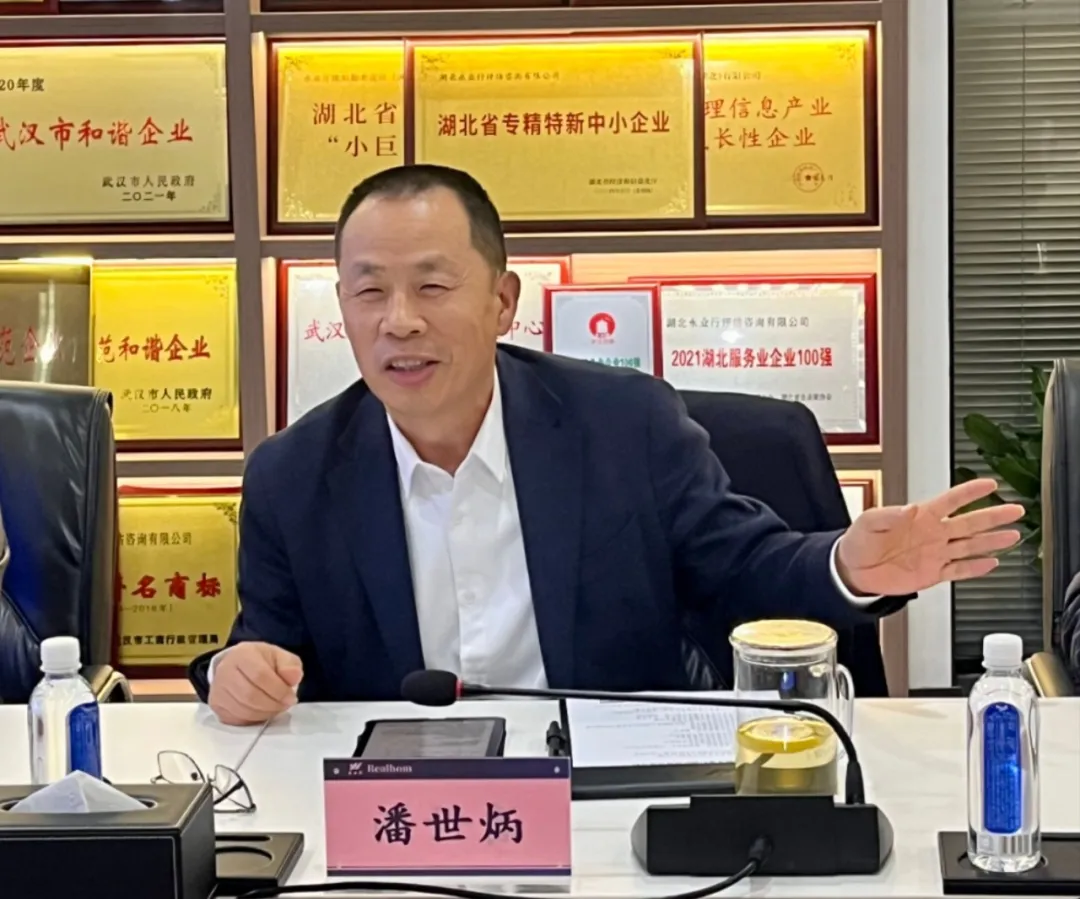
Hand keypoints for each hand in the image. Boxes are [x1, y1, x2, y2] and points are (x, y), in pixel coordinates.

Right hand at [208, 642, 302, 726]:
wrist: (238, 665)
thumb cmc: (261, 661)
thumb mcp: (280, 656)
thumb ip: (290, 666)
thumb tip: (294, 677)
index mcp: (243, 654)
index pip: (260, 675)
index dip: (278, 690)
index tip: (291, 697)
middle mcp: (225, 670)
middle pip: (250, 695)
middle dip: (272, 704)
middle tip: (285, 705)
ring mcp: (218, 689)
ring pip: (243, 709)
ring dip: (265, 713)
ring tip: (276, 707)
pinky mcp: (216, 704)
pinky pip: (236, 718)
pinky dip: (254, 719)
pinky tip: (263, 712)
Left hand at [835, 478, 1024, 596]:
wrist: (852, 570)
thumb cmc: (858, 542)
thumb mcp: (868, 522)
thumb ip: (890, 515)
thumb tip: (909, 509)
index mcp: (919, 517)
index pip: (950, 501)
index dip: (970, 493)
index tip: (989, 484)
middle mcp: (932, 533)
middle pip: (970, 523)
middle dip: (993, 516)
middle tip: (1015, 510)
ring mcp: (935, 553)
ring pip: (970, 545)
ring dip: (991, 541)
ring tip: (1013, 535)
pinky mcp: (932, 573)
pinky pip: (959, 570)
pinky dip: (976, 568)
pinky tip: (992, 563)